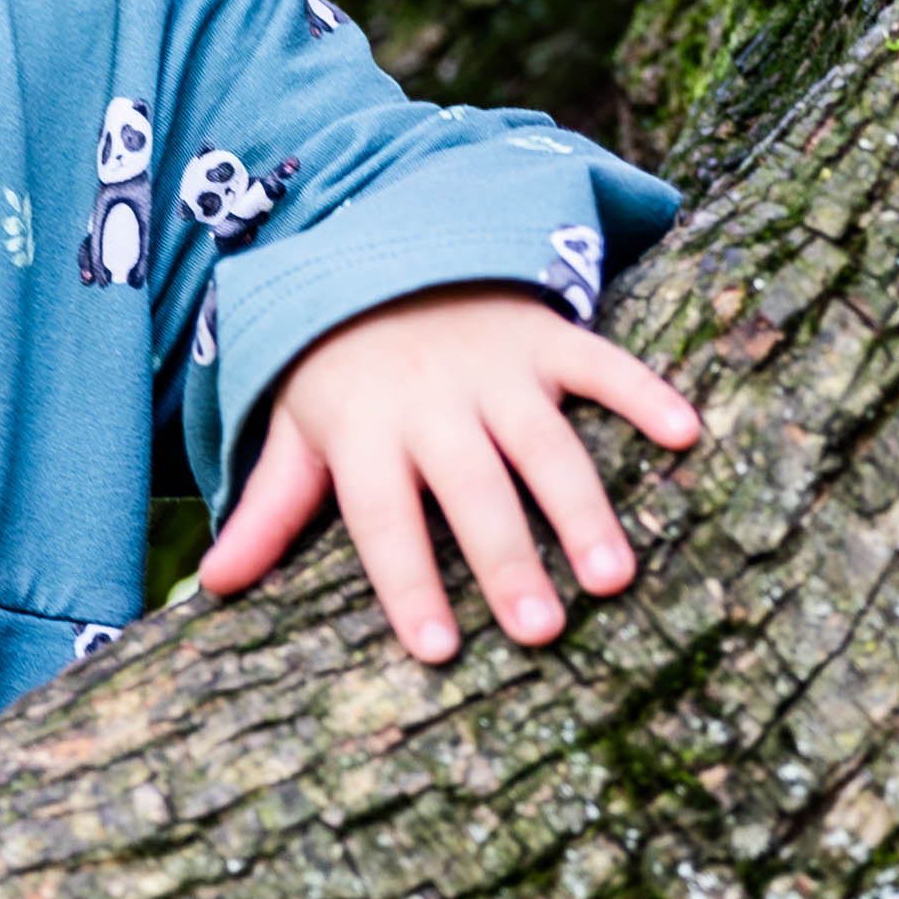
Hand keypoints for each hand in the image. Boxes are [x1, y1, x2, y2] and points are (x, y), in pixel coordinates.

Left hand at [198, 283, 697, 665]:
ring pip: (543, 442)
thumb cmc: (342, 373)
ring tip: (614, 576)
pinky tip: (685, 434)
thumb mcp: (297, 432)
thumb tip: (213, 589)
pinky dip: (642, 393)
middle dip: (504, 558)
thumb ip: (268, 510)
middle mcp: (431, 402)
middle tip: (541, 631)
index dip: (406, 582)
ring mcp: (495, 367)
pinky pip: (600, 361)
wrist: (384, 250)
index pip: (382, 520)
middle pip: (469, 490)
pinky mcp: (547, 335)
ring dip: (581, 506)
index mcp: (365, 433)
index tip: (435, 648)